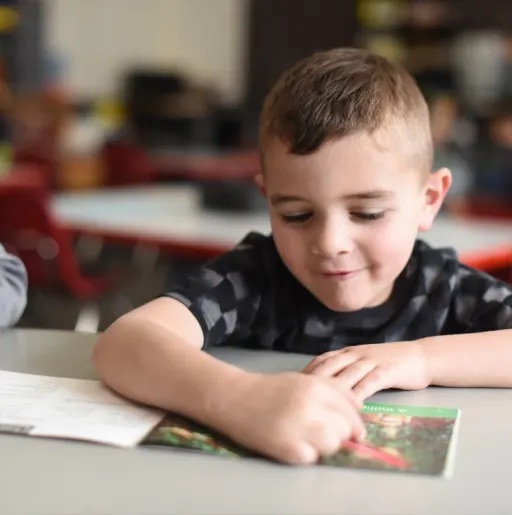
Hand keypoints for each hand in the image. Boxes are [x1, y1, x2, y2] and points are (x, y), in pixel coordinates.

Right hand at [214, 372, 365, 464]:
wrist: (234, 397)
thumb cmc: (270, 389)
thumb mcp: (303, 380)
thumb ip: (332, 390)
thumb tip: (358, 407)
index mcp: (315, 386)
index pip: (351, 409)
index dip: (354, 423)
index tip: (354, 431)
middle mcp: (310, 405)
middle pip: (345, 428)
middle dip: (340, 433)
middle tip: (323, 432)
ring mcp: (298, 426)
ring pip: (332, 444)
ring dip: (325, 445)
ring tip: (308, 438)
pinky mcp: (286, 447)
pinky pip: (311, 457)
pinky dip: (306, 454)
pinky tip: (293, 443)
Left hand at [302, 342, 430, 400]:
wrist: (419, 356)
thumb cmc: (389, 363)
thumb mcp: (362, 362)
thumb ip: (345, 371)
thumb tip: (322, 386)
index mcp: (348, 352)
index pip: (322, 360)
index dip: (307, 373)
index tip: (293, 386)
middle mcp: (356, 355)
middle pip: (329, 366)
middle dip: (312, 381)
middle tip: (300, 397)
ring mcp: (371, 362)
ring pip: (346, 375)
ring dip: (332, 390)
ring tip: (318, 405)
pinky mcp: (386, 371)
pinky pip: (369, 383)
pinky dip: (358, 394)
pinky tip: (350, 406)